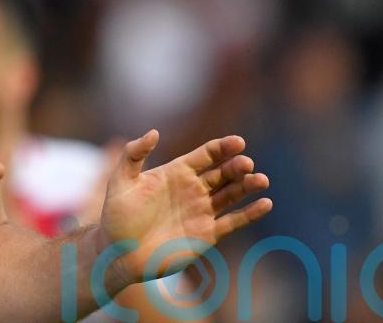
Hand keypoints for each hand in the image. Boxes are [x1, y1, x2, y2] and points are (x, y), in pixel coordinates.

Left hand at [98, 130, 271, 285]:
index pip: (206, 155)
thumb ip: (134, 154)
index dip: (222, 147)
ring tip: (261, 180)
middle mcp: (193, 189)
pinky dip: (250, 213)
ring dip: (248, 186)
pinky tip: (265, 204)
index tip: (238, 142)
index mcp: (176, 172)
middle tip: (246, 164)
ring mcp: (202, 211)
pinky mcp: (207, 234)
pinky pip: (233, 221)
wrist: (119, 252)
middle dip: (237, 167)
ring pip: (232, 194)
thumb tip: (154, 131)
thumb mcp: (120, 180)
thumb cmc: (117, 215)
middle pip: (222, 173)